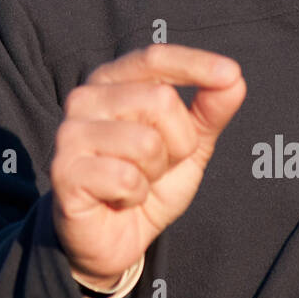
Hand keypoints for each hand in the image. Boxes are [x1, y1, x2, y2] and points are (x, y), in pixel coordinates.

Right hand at [50, 44, 245, 287]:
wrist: (113, 238)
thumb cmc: (147, 182)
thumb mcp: (189, 146)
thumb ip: (209, 111)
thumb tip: (234, 79)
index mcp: (111, 81)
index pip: (154, 58)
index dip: (195, 64)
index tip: (231, 74)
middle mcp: (85, 98)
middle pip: (160, 100)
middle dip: (178, 143)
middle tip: (157, 165)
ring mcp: (70, 133)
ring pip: (146, 142)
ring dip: (155, 173)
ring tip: (137, 182)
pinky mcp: (64, 171)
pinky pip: (126, 178)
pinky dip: (136, 195)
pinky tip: (120, 199)